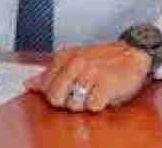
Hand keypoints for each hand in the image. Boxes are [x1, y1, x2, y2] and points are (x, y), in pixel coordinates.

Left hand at [26, 41, 151, 111]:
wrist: (133, 54)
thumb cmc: (103, 60)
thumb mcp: (74, 61)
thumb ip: (50, 73)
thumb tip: (28, 84)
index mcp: (65, 56)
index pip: (45, 86)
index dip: (55, 95)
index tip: (67, 90)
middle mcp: (76, 62)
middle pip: (56, 97)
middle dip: (66, 102)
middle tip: (80, 94)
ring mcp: (90, 72)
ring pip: (73, 104)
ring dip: (85, 104)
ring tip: (94, 91)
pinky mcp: (105, 84)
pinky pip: (93, 106)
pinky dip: (99, 105)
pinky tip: (104, 94)